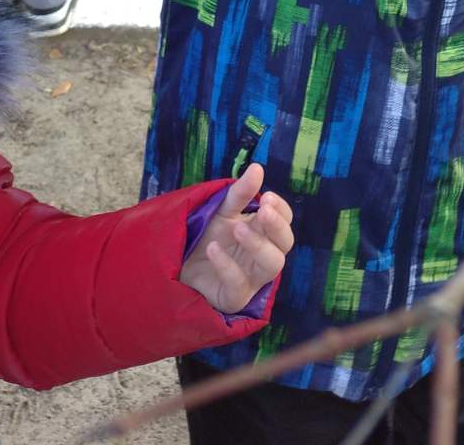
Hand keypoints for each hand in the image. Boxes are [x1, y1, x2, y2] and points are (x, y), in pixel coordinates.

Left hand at [178, 163, 293, 314]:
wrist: (179, 265)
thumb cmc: (207, 235)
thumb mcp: (222, 210)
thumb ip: (240, 193)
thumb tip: (258, 167)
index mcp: (264, 232)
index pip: (285, 221)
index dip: (281, 210)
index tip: (268, 197)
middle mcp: (263, 255)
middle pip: (285, 243)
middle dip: (277, 226)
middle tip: (262, 211)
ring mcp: (252, 278)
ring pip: (272, 265)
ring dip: (257, 245)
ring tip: (237, 229)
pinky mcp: (234, 297)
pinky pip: (239, 284)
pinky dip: (227, 266)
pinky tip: (212, 249)